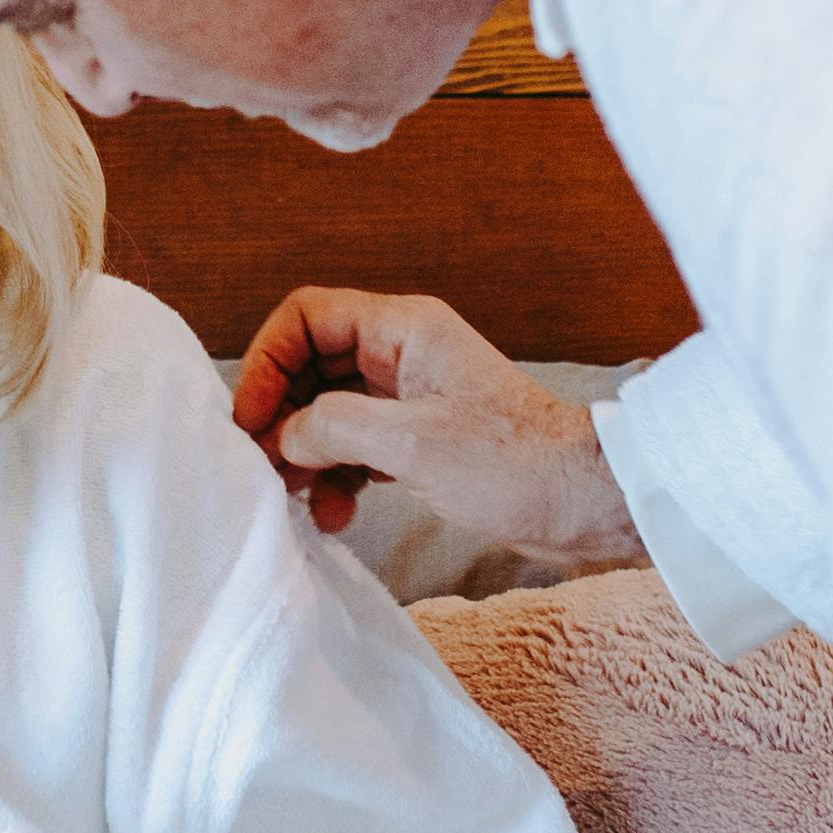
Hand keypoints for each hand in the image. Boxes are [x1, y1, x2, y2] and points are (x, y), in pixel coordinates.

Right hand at [228, 286, 648, 575]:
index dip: (266, 361)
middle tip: (260, 466)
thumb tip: (283, 435)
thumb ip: (332, 427)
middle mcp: (404, 353)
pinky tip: (335, 515)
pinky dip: (336, 477)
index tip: (248, 418)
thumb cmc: (513, 464)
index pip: (307, 316)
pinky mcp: (421, 440)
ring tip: (295, 499)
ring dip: (305, 453)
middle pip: (310, 364)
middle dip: (280, 414)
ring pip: (329, 410)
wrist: (583, 503)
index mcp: (404, 329)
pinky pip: (356, 446)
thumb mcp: (410, 444)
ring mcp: (412, 397)